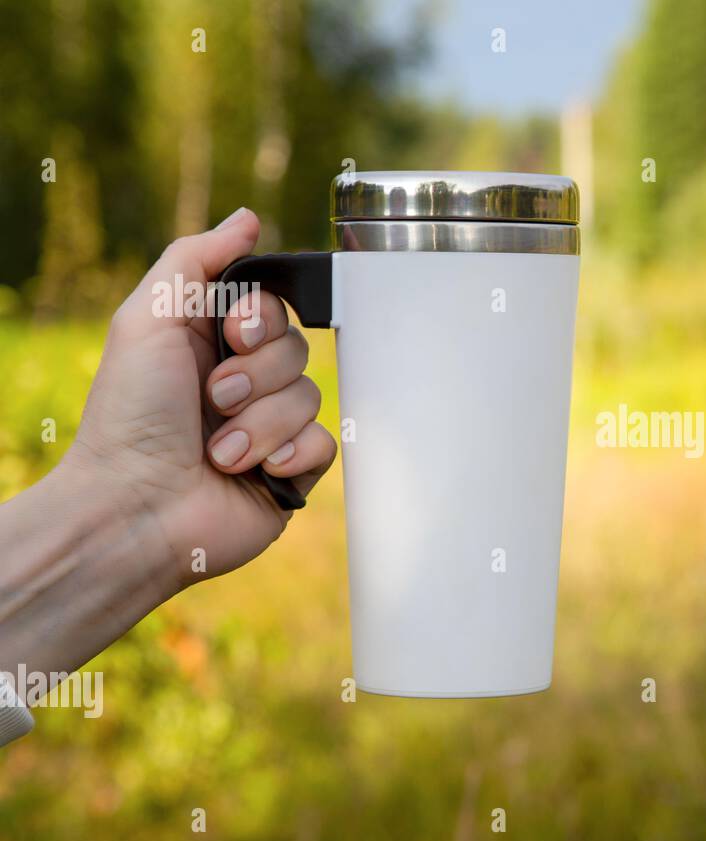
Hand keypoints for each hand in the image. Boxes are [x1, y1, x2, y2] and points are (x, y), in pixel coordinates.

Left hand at [65, 207, 336, 586]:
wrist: (137, 506)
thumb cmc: (131, 416)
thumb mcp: (148, 317)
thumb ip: (195, 259)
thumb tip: (247, 219)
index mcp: (211, 345)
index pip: (273, 309)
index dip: (260, 321)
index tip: (231, 335)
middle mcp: (244, 384)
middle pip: (297, 350)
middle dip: (255, 376)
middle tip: (213, 399)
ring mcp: (270, 429)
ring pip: (311, 397)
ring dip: (260, 423)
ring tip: (220, 451)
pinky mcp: (291, 472)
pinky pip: (325, 443)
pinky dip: (289, 454)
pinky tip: (254, 472)